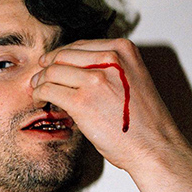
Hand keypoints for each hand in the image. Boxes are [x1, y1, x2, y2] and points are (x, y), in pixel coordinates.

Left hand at [31, 39, 188, 172]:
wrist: (154, 146)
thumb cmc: (144, 121)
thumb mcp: (132, 79)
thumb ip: (110, 68)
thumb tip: (76, 69)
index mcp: (123, 49)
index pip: (80, 46)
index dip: (61, 56)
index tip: (52, 66)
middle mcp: (109, 59)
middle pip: (63, 56)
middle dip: (47, 67)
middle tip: (39, 80)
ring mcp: (95, 79)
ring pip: (52, 71)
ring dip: (40, 82)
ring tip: (37, 92)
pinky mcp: (82, 102)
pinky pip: (48, 90)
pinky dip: (39, 94)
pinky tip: (40, 102)